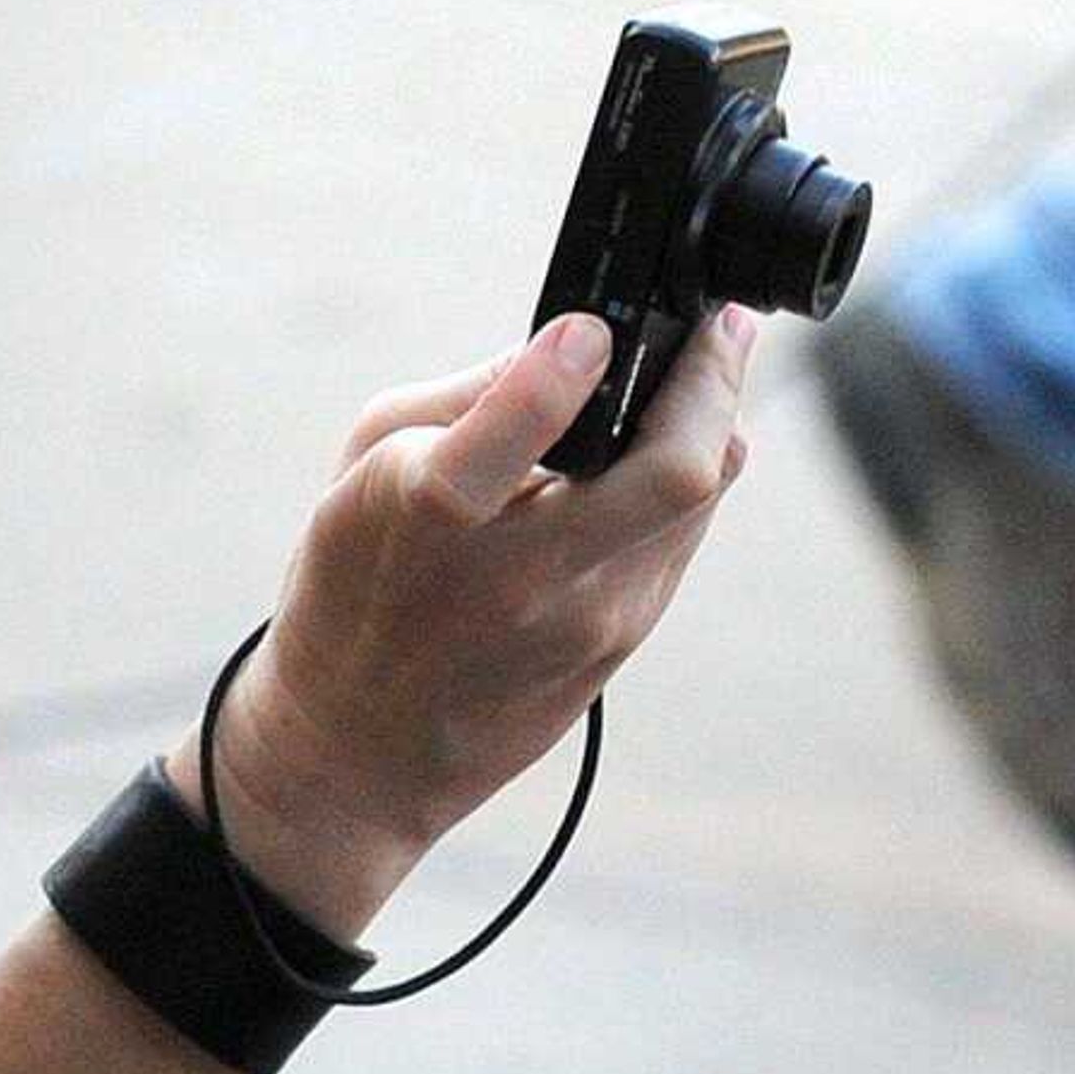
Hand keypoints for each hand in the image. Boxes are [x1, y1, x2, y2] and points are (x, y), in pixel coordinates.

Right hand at [200, 307, 759, 931]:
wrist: (359, 747)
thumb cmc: (351, 586)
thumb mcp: (366, 463)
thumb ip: (471, 397)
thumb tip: (573, 344)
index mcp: (433, 513)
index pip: (525, 423)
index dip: (570, 360)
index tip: (590, 326)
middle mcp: (525, 572)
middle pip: (678, 472)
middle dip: (714, 382)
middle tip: (723, 327)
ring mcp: (590, 619)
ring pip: (700, 500)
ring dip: (712, 426)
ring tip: (703, 373)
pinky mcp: (622, 644)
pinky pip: (680, 541)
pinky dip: (684, 483)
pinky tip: (665, 451)